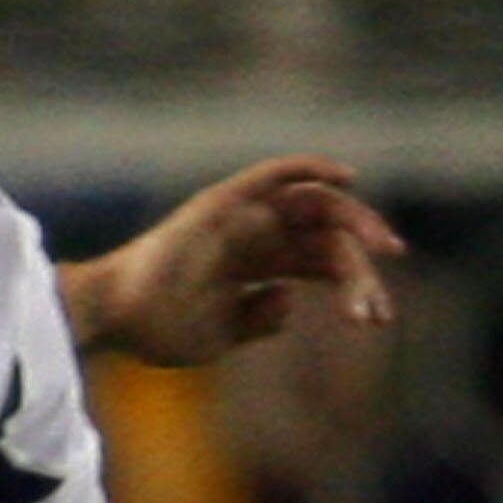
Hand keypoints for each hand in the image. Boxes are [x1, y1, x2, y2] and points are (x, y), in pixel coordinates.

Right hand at [62, 155, 403, 365]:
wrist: (118, 318)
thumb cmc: (157, 328)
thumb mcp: (221, 333)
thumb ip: (257, 317)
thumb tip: (289, 299)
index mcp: (250, 264)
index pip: (317, 262)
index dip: (353, 285)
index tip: (378, 318)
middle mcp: (251, 235)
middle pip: (324, 237)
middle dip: (362, 266)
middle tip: (381, 307)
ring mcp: (238, 216)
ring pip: (314, 209)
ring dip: (355, 223)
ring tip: (384, 251)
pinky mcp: (224, 202)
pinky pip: (275, 174)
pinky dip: (311, 168)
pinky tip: (348, 179)